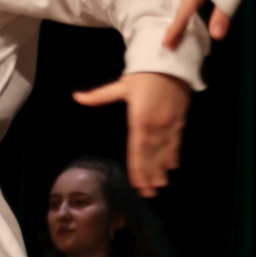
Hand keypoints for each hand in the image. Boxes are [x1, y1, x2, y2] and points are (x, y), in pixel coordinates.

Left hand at [73, 71, 190, 196]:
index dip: (138, 168)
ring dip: (162, 169)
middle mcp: (155, 126)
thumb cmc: (143, 76)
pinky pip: (176, 142)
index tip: (137, 183)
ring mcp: (169, 125)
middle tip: (149, 192)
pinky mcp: (179, 121)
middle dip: (150, 174)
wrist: (170, 63)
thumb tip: (76, 97)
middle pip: (151, 155)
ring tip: (160, 185)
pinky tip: (172, 167)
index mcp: (139, 120)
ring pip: (165, 151)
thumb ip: (99, 96)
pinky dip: (173, 155)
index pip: (137, 149)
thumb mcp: (121, 85)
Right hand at [164, 0, 232, 50]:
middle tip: (171, 43)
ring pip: (188, 1)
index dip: (175, 30)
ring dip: (184, 17)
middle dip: (177, 25)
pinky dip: (191, 8)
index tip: (166, 45)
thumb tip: (215, 37)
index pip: (183, 14)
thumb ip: (222, 16)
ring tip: (181, 32)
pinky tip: (194, 13)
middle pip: (183, 8)